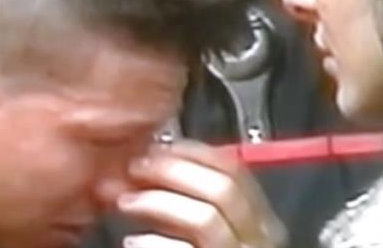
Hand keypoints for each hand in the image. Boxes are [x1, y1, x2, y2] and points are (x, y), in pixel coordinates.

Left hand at [117, 141, 285, 247]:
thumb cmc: (188, 247)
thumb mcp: (199, 228)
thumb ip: (189, 197)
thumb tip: (153, 158)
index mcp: (256, 221)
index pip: (234, 170)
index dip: (192, 152)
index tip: (157, 146)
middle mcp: (257, 241)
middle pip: (223, 189)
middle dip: (172, 171)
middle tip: (135, 168)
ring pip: (206, 219)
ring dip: (158, 203)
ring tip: (125, 203)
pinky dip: (154, 244)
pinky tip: (134, 242)